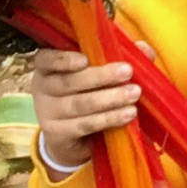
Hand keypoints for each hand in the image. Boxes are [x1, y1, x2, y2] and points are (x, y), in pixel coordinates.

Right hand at [29, 49, 135, 172]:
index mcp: (49, 68)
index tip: (85, 58)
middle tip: (128, 72)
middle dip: (101, 76)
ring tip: (134, 94)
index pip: (46, 60)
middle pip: (69, 82)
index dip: (63, 59)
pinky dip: (107, 119)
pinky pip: (83, 125)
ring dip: (109, 99)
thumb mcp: (100, 75)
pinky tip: (127, 115)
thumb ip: (119, 58)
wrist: (73, 139)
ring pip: (79, 104)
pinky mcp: (57, 134)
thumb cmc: (88, 94)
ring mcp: (47, 113)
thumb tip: (144, 48)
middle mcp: (42, 88)